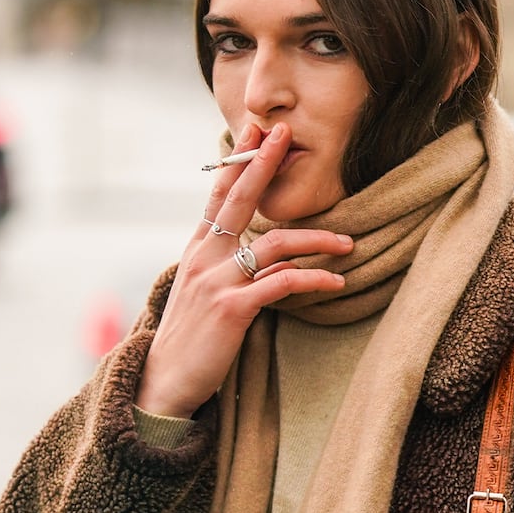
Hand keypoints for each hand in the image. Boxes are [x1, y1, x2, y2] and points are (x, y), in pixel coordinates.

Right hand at [135, 123, 352, 417]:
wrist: (164, 382)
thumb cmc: (191, 338)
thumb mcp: (202, 290)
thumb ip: (226, 263)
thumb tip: (266, 250)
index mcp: (198, 248)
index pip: (220, 194)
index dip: (239, 161)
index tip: (258, 130)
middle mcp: (204, 256)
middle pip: (239, 199)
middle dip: (264, 162)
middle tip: (286, 134)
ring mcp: (217, 280)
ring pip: (276, 243)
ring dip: (318, 240)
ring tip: (349, 243)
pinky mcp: (232, 308)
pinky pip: (283, 284)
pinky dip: (314, 280)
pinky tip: (337, 282)